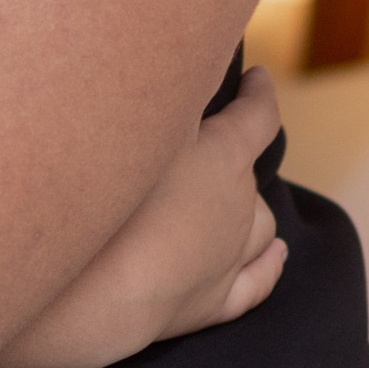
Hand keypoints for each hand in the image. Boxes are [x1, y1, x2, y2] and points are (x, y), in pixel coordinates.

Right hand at [0, 68, 285, 367]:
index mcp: (223, 156)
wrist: (90, 290)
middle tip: (201, 145)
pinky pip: (256, 282)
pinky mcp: (210, 305)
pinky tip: (277, 253)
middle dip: (232, 156)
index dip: (259, 94)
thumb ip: (161, 93)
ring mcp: (228, 258)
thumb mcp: (133, 121)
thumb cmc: (107, 196)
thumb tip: (181, 63)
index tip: (259, 78)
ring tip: (234, 200)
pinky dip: (269, 265)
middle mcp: (237, 206)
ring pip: (259, 227)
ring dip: (249, 210)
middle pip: (247, 173)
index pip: (258, 116)